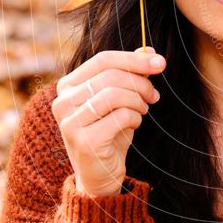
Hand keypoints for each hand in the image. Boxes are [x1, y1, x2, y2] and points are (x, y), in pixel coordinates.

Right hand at [51, 47, 164, 196]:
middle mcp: (62, 102)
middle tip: (154, 95)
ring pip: (114, 94)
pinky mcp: (83, 141)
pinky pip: (120, 116)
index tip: (160, 63)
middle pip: (111, 76)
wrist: (102, 172)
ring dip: (138, 101)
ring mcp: (70, 122)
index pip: (103, 60)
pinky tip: (133, 125)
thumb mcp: (122, 98)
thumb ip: (131, 73)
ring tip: (143, 110)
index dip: (134, 59)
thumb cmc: (111, 130)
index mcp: (68, 86)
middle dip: (140, 83)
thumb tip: (150, 50)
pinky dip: (135, 118)